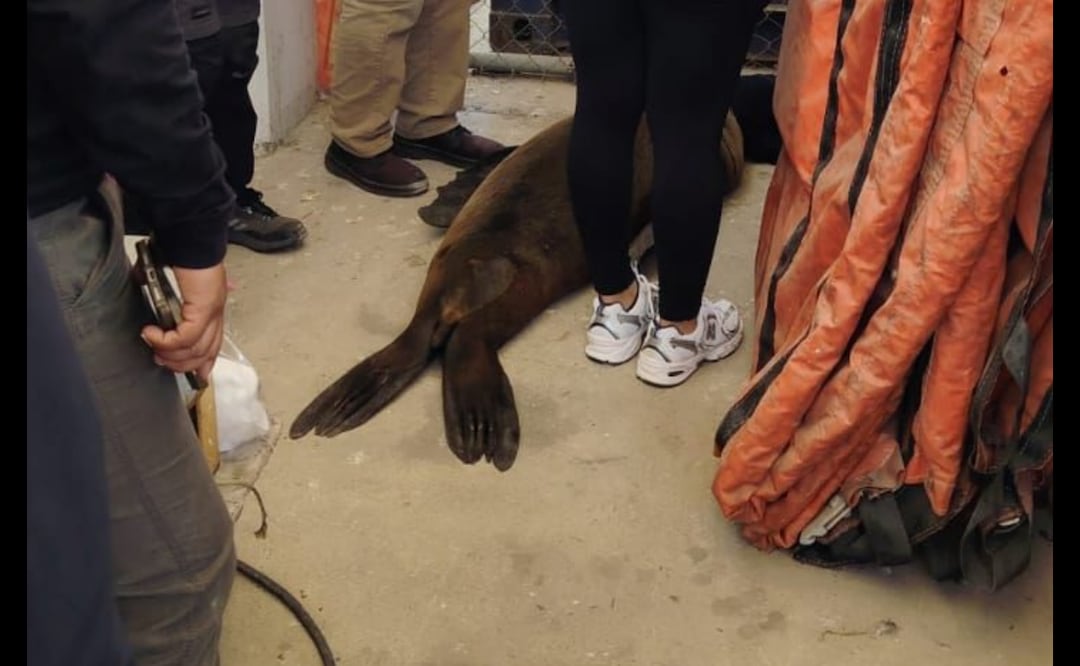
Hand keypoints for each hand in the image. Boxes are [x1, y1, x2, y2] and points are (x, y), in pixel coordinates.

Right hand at [141, 263, 227, 382]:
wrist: (189, 234)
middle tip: (159, 360)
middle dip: (181, 364)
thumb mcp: (167, 277)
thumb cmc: (180, 251)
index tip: (193, 375)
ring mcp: (212, 312)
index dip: (203, 363)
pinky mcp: (204, 309)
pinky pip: (186, 338)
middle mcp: (216, 313)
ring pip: (195, 350)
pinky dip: (167, 341)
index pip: (214, 345)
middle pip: (205, 354)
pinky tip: (151, 333)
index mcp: (212, 307)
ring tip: (152, 345)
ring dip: (170, 354)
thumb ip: (158, 289)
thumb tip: (141, 285)